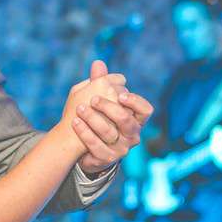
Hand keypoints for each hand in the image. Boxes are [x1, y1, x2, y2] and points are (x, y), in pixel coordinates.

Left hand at [71, 60, 153, 174]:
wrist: (87, 148)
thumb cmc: (98, 119)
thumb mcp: (101, 101)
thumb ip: (101, 83)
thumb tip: (98, 63)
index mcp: (136, 120)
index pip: (146, 110)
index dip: (135, 101)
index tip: (120, 94)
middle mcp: (133, 135)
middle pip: (125, 119)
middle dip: (108, 107)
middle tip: (93, 98)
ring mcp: (121, 149)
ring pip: (108, 132)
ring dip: (92, 118)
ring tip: (80, 108)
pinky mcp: (107, 158)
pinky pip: (95, 144)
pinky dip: (84, 132)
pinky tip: (75, 122)